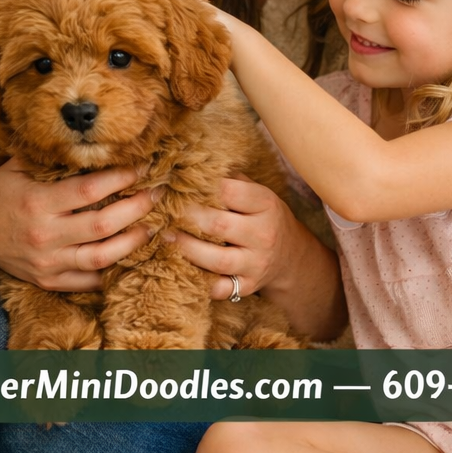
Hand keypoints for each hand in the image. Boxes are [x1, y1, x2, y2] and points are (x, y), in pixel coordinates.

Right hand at [0, 156, 160, 291]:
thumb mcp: (18, 167)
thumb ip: (52, 157)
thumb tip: (91, 140)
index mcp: (37, 201)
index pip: (90, 189)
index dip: (121, 178)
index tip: (142, 166)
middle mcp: (44, 234)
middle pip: (104, 223)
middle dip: (137, 207)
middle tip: (157, 193)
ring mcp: (47, 262)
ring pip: (102, 256)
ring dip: (133, 241)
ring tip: (152, 226)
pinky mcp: (48, 280)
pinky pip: (89, 280)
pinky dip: (113, 270)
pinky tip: (131, 255)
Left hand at [170, 176, 305, 300]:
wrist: (290, 256)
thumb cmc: (261, 215)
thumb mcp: (254, 192)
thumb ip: (227, 179)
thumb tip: (187, 164)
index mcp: (266, 204)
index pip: (229, 192)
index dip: (199, 188)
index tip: (175, 185)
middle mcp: (264, 234)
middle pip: (218, 225)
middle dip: (185, 217)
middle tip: (162, 211)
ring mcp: (257, 263)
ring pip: (215, 259)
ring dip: (185, 248)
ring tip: (165, 236)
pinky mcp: (248, 286)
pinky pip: (219, 288)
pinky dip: (198, 280)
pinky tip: (180, 266)